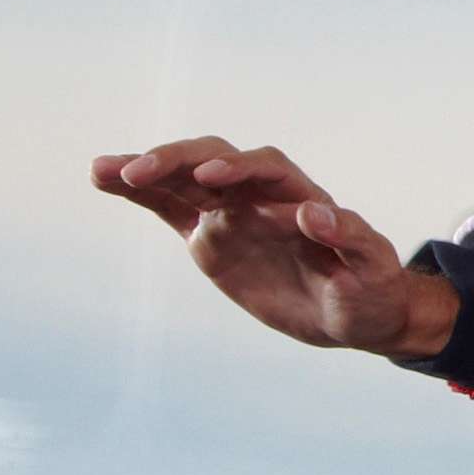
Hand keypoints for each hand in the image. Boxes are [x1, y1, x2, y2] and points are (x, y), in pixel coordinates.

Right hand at [91, 139, 458, 358]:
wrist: (356, 313)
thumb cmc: (371, 289)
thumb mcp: (372, 270)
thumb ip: (349, 238)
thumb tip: (316, 211)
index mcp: (303, 199)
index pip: (267, 170)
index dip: (240, 168)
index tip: (212, 177)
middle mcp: (262, 198)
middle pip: (215, 162)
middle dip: (178, 161)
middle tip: (138, 171)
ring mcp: (232, 213)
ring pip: (182, 180)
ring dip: (144, 170)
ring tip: (101, 169)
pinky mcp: (210, 236)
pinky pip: (168, 206)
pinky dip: (137, 193)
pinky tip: (102, 178)